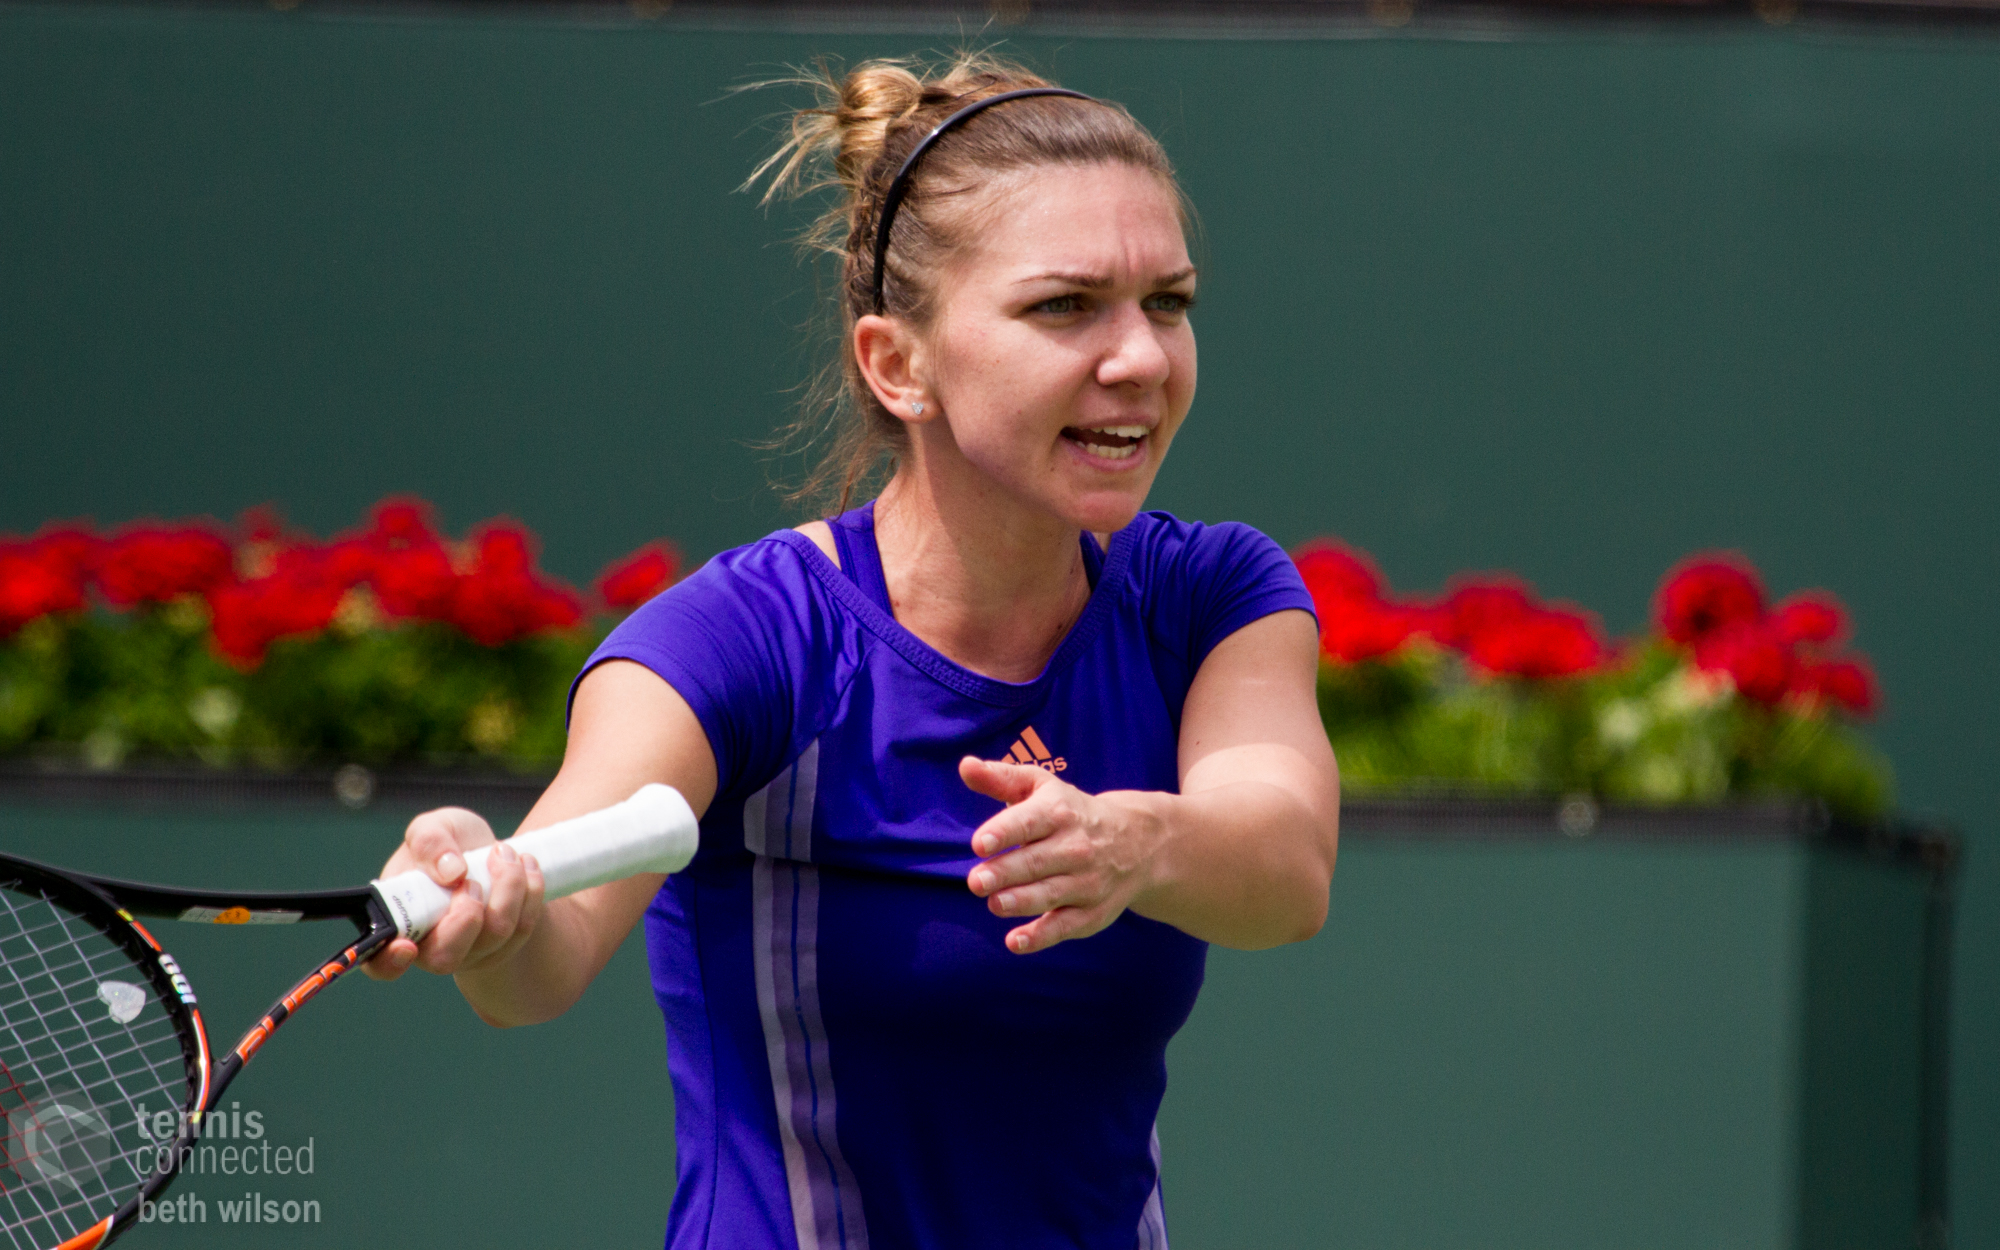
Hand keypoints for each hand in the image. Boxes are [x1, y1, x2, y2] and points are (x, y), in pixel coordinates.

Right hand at [362, 807, 545, 981]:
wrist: (489, 853)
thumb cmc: (449, 844)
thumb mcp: (433, 827)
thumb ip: (429, 841)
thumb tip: (450, 872)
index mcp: (397, 922)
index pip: (379, 963)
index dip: (389, 962)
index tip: (406, 946)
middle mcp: (430, 947)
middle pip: (446, 957)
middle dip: (466, 913)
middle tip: (471, 878)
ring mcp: (470, 952)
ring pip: (495, 937)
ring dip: (507, 888)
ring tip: (504, 853)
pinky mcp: (505, 947)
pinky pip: (524, 927)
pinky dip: (530, 890)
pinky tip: (525, 864)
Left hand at [959, 756, 1165, 954]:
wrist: (1139, 843)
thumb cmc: (1072, 812)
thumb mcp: (1041, 787)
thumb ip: (1000, 778)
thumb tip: (965, 766)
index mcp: (1059, 812)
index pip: (1028, 822)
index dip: (1003, 832)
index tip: (979, 843)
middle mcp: (1076, 848)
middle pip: (1036, 862)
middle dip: (1005, 873)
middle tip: (976, 882)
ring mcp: (1086, 882)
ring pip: (1050, 894)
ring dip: (1020, 901)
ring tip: (994, 904)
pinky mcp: (1091, 914)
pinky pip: (1065, 927)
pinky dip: (1041, 936)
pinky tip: (1015, 942)